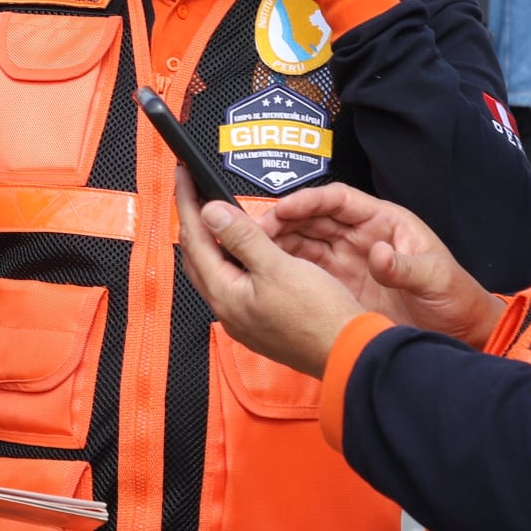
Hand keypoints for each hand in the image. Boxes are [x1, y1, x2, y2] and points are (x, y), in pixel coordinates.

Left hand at [173, 170, 362, 377]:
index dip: (188, 204)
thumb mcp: (279, 267)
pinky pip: (236, 283)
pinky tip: (245, 251)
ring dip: (213, 240)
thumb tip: (211, 213)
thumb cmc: (319, 317)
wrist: (347, 353)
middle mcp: (228, 310)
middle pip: (198, 257)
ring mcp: (244, 319)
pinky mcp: (261, 322)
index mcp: (226, 294)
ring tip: (216, 214)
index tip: (183, 177)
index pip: (195, 239)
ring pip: (217, 271)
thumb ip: (243, 238)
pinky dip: (234, 259)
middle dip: (193, 221)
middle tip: (192, 190)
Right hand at [257, 183, 506, 348]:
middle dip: (283, 221)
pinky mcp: (341, 286)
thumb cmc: (455, 296)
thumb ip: (405, 266)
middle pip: (313, 219)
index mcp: (384, 222)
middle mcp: (361, 237)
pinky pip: (306, 271)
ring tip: (251, 251)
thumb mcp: (435, 277)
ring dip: (278, 244)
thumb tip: (379, 255)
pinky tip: (267, 273)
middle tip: (255, 231)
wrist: (458, 333)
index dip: (308, 201)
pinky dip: (285, 269)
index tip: (283, 209)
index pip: (338, 200)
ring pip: (303, 243)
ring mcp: (348, 262)